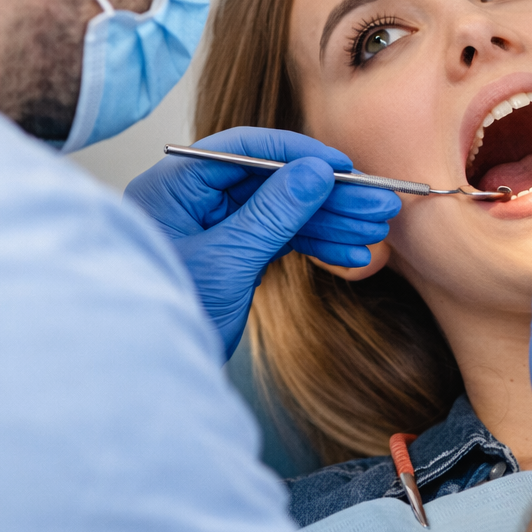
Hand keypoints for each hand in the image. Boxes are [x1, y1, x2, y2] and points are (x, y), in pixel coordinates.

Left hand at [124, 127, 399, 356]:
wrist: (151, 382)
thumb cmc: (165, 320)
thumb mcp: (227, 261)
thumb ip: (273, 213)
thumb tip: (314, 172)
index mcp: (174, 187)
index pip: (244, 150)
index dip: (300, 154)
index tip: (345, 166)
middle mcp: (192, 201)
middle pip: (272, 182)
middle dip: (329, 196)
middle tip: (379, 203)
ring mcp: (212, 229)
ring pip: (282, 213)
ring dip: (331, 222)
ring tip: (376, 230)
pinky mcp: (230, 256)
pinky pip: (278, 240)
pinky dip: (314, 247)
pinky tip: (351, 253)